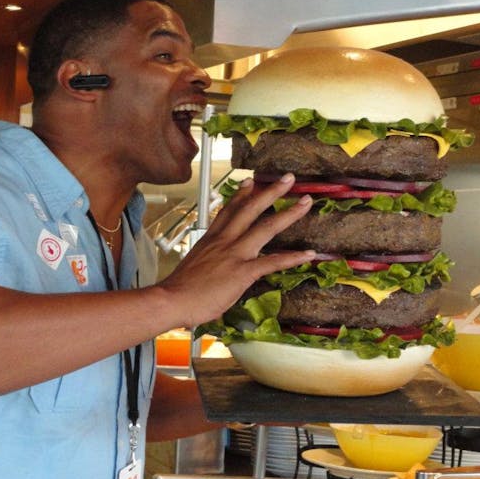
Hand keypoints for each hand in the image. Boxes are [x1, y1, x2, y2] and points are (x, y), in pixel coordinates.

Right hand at [157, 173, 314, 328]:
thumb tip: (216, 267)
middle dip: (271, 192)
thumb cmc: (180, 289)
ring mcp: (235, 254)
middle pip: (251, 209)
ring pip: (266, 227)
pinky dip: (293, 258)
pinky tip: (308, 254)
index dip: (241, 194)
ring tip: (305, 201)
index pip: (228, 210)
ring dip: (289, 213)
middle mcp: (224, 240)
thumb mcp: (195, 265)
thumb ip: (209, 260)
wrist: (171, 299)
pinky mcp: (242, 271)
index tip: (251, 181)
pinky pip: (273, 261)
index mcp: (211, 238)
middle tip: (288, 179)